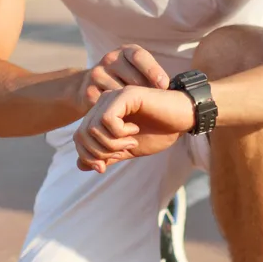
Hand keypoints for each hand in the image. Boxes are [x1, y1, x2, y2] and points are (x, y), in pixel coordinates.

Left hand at [74, 85, 194, 171]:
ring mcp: (114, 97)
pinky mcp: (125, 94)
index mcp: (102, 113)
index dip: (87, 157)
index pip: (79, 138)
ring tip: (131, 140)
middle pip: (82, 134)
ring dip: (112, 143)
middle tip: (124, 150)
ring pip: (93, 128)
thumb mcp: (128, 149)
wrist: (183, 119)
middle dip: (100, 152)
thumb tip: (80, 165)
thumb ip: (106, 156)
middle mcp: (104, 102)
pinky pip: (107, 119)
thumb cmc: (159, 131)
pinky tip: (134, 129)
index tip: (104, 166)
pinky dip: (119, 132)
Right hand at [77, 45, 169, 111]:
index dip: (153, 70)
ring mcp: (97, 74)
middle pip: (132, 77)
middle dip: (146, 92)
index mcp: (125, 51)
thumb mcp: (139, 72)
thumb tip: (173, 90)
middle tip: (156, 105)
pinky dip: (119, 113)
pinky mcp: (88, 92)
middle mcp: (110, 59)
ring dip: (133, 105)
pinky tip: (128, 119)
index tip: (164, 85)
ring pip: (121, 93)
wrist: (90, 88)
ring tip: (143, 113)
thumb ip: (154, 76)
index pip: (139, 56)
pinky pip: (108, 105)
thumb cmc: (126, 81)